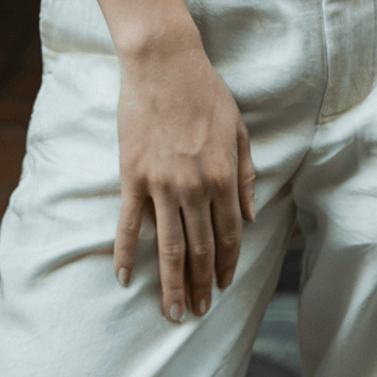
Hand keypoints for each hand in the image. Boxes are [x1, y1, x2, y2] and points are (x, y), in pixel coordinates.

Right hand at [114, 34, 256, 322]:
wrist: (164, 64)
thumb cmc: (206, 91)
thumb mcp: (239, 129)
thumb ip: (245, 174)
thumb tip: (250, 216)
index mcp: (223, 176)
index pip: (228, 235)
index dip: (226, 265)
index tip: (222, 286)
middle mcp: (195, 187)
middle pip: (200, 250)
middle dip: (201, 285)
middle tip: (197, 312)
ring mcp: (162, 185)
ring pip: (169, 248)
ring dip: (172, 284)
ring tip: (172, 312)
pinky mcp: (133, 177)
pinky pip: (130, 224)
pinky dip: (127, 254)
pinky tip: (126, 278)